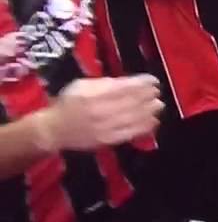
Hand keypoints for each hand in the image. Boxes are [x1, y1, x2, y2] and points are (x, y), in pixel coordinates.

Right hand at [34, 75, 162, 151]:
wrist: (54, 130)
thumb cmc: (70, 103)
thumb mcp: (82, 85)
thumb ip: (105, 83)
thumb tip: (130, 82)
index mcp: (93, 94)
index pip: (125, 87)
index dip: (143, 83)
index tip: (153, 80)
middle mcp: (100, 110)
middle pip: (132, 102)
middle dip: (149, 96)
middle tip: (157, 92)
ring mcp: (104, 127)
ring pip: (134, 117)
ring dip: (150, 110)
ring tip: (158, 105)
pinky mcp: (107, 140)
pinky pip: (131, 133)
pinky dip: (145, 126)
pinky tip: (153, 120)